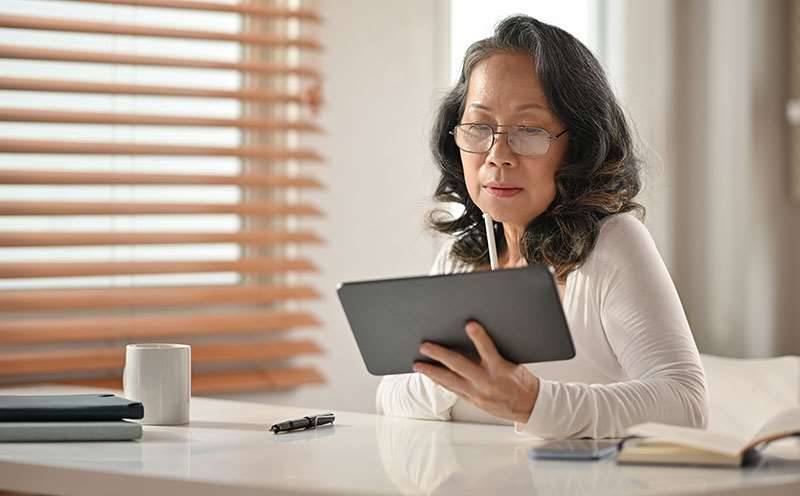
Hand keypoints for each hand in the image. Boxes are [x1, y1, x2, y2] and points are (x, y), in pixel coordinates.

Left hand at [413, 320, 539, 423]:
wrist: (529, 406)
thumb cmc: (522, 382)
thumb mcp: (514, 363)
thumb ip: (495, 352)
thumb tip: (478, 336)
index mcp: (500, 369)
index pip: (488, 349)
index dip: (479, 337)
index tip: (469, 324)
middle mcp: (486, 382)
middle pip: (459, 366)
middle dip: (440, 355)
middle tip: (425, 346)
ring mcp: (477, 394)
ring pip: (450, 381)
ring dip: (432, 372)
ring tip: (418, 365)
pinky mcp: (473, 401)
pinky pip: (452, 390)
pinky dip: (440, 382)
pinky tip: (431, 376)